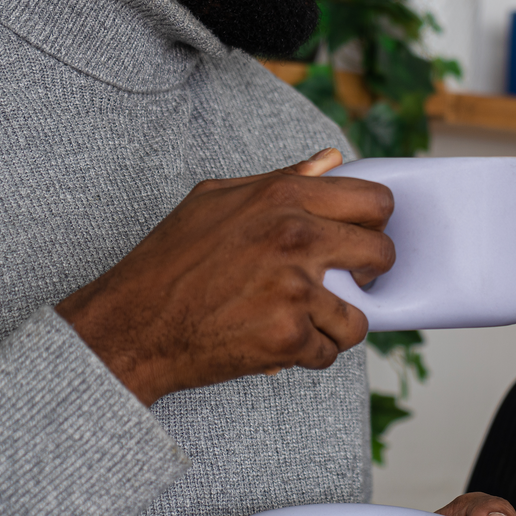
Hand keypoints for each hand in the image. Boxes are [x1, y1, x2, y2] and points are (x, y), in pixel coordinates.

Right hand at [56, 148, 393, 404]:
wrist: (132, 324)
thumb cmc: (171, 261)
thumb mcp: (218, 199)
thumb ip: (283, 179)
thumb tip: (332, 160)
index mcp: (284, 196)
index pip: (376, 202)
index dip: (373, 225)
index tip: (357, 241)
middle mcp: (295, 236)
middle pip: (382, 256)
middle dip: (366, 275)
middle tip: (339, 285)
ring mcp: (294, 288)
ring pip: (358, 317)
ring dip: (332, 325)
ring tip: (297, 321)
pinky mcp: (288, 336)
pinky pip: (328, 352)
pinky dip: (304, 355)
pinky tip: (273, 342)